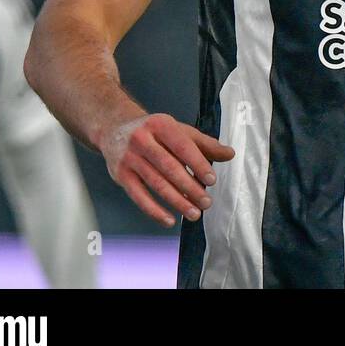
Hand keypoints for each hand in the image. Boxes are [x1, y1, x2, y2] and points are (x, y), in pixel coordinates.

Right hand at [99, 113, 234, 227]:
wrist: (114, 129)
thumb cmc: (155, 132)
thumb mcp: (179, 131)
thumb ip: (205, 144)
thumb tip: (230, 154)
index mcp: (160, 125)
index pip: (182, 147)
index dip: (198, 164)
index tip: (212, 180)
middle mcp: (142, 140)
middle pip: (169, 167)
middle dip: (189, 187)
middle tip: (206, 203)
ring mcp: (129, 158)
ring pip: (155, 183)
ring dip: (176, 202)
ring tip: (194, 214)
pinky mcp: (120, 175)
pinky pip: (138, 196)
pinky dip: (154, 211)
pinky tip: (170, 220)